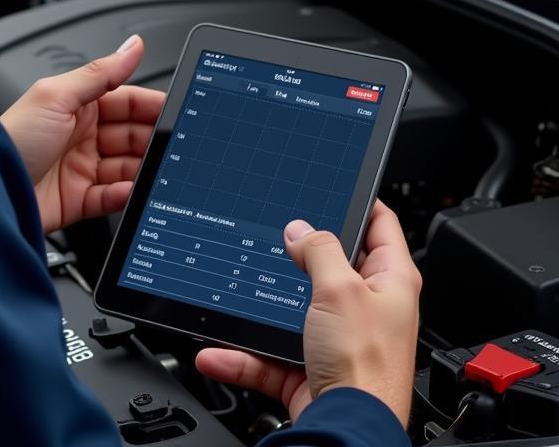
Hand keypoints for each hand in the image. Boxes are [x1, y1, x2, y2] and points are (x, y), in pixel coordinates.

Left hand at [0, 35, 163, 232]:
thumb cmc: (9, 140)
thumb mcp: (56, 96)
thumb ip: (100, 73)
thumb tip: (133, 46)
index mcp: (76, 104)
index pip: (125, 101)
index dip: (151, 106)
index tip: (177, 111)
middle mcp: (79, 134)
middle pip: (130, 135)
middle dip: (151, 139)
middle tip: (173, 146)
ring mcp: (79, 168)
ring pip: (126, 166)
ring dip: (143, 168)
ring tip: (158, 171)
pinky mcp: (76, 200)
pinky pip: (112, 197)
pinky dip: (126, 195)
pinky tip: (133, 191)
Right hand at [196, 200, 420, 426]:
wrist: (346, 433)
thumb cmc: (365, 368)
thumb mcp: (339, 289)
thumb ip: (318, 250)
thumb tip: (301, 228)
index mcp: (390, 282)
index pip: (380, 225)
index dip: (359, 201)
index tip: (332, 185)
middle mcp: (367, 308)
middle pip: (329, 264)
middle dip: (296, 253)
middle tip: (273, 233)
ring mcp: (337, 338)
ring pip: (290, 308)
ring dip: (259, 306)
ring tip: (235, 290)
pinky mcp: (309, 368)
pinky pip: (268, 352)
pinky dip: (241, 353)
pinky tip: (217, 350)